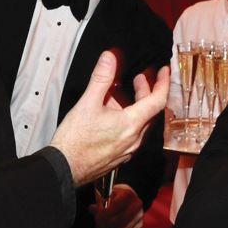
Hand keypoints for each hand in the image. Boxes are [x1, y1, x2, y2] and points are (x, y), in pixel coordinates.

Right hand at [49, 51, 168, 186]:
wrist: (64, 169)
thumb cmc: (74, 142)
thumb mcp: (87, 103)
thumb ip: (101, 78)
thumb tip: (109, 58)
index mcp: (131, 124)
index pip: (157, 101)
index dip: (162, 83)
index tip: (163, 72)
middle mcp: (134, 139)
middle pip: (149, 112)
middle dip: (146, 92)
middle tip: (139, 79)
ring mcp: (127, 150)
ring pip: (139, 123)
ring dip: (135, 106)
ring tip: (118, 95)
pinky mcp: (119, 156)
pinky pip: (130, 134)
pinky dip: (127, 120)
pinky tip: (111, 115)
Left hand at [89, 184, 143, 227]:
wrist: (130, 196)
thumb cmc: (116, 195)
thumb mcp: (107, 193)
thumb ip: (99, 202)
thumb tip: (91, 209)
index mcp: (128, 194)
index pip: (115, 207)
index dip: (105, 214)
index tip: (97, 216)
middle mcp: (136, 205)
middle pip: (120, 220)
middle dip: (106, 225)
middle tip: (98, 226)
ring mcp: (139, 216)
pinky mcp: (139, 225)